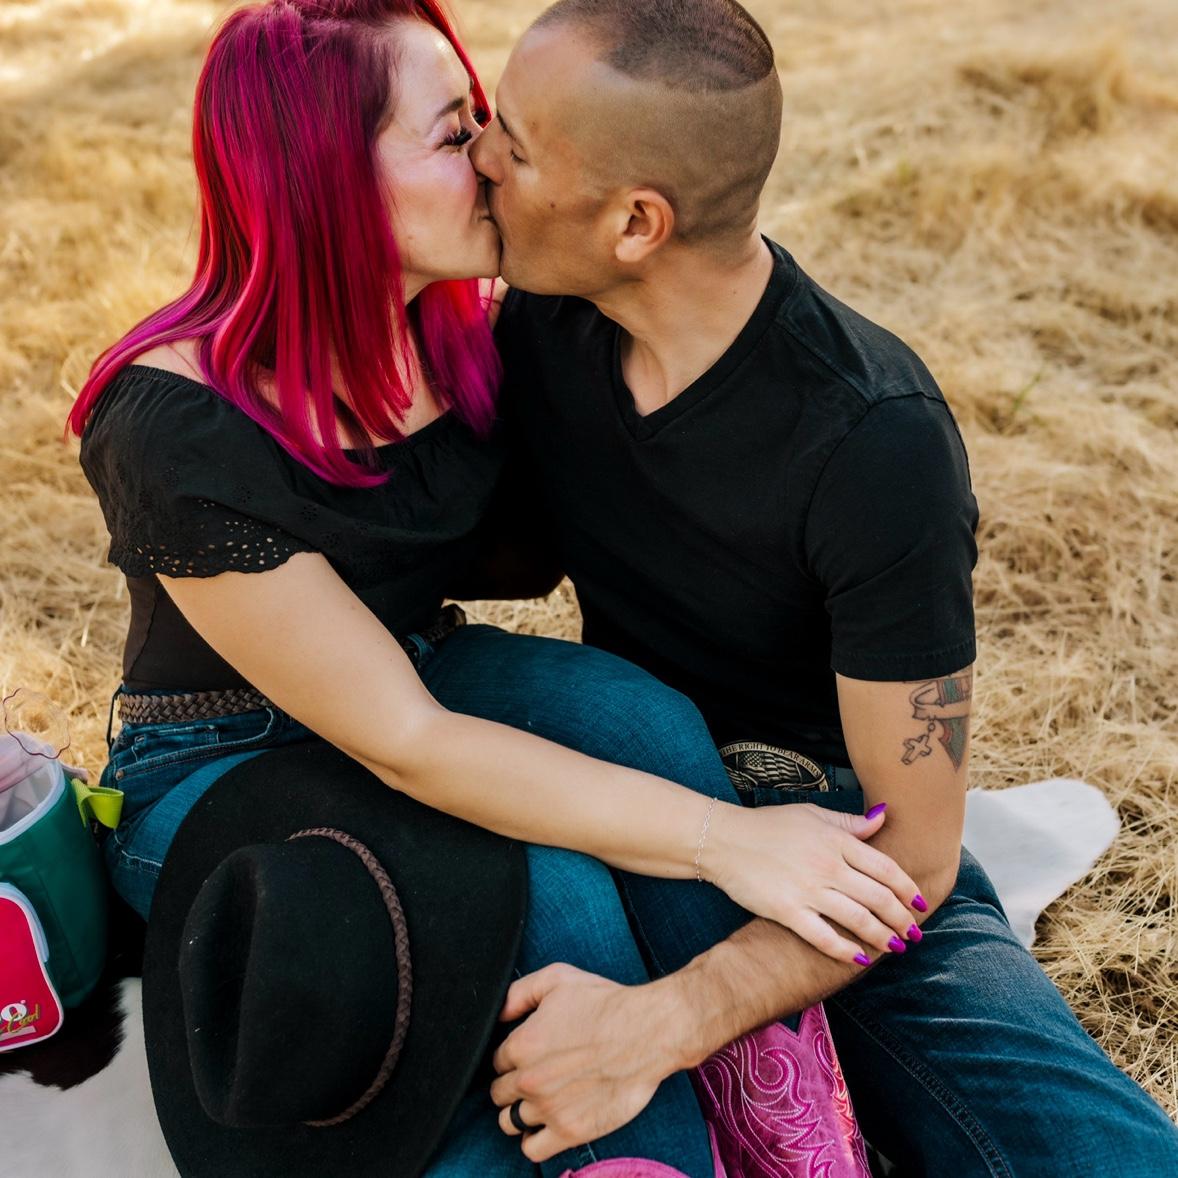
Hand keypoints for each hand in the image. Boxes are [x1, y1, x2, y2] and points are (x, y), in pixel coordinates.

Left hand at [490, 964, 671, 1162]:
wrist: (648, 1032)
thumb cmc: (606, 1003)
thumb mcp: (557, 978)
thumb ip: (518, 993)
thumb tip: (497, 1014)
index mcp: (522, 1044)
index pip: (496, 1061)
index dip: (512, 1056)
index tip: (530, 1053)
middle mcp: (529, 1080)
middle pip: (499, 1092)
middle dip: (514, 1082)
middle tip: (538, 1073)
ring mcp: (549, 1109)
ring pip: (509, 1121)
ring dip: (521, 1110)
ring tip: (542, 1098)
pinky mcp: (570, 1131)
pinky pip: (531, 1149)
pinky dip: (533, 1139)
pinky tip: (547, 1122)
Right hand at [701, 801, 922, 963]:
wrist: (724, 839)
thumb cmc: (768, 825)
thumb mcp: (811, 814)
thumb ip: (849, 822)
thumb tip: (883, 817)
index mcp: (836, 841)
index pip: (885, 868)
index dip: (908, 888)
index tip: (920, 902)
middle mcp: (828, 866)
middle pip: (878, 898)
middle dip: (902, 919)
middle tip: (914, 933)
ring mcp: (808, 890)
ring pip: (858, 919)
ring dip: (882, 937)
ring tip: (895, 947)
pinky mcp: (788, 911)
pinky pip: (823, 936)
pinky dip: (844, 950)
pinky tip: (858, 958)